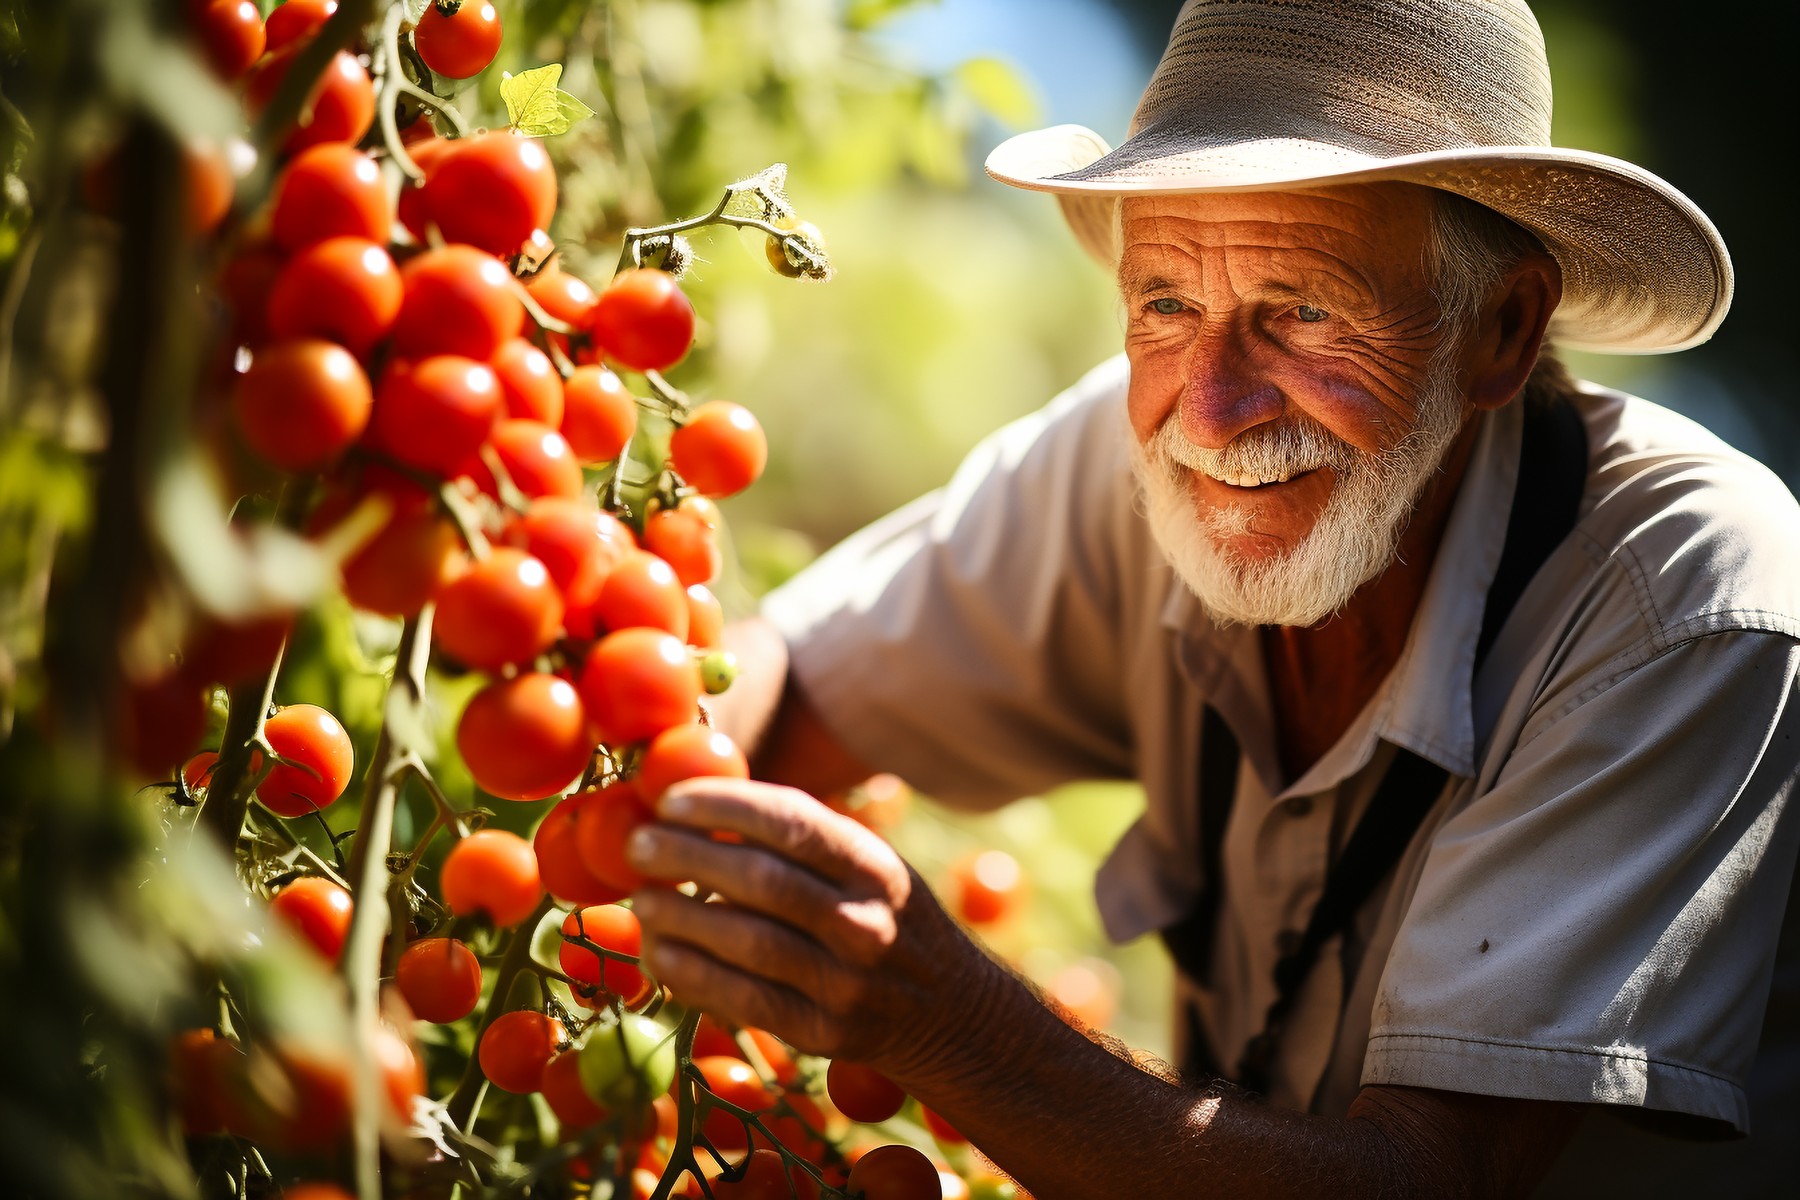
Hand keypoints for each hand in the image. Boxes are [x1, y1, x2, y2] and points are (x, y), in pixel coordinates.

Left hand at [625, 777, 989, 1078]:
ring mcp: (845, 984)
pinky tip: (659, 953)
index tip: (670, 800)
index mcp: (875, 867)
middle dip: (687, 857)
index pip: (794, 823)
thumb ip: (803, 841)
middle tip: (638, 845)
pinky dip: (692, 974)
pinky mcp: (821, 1033)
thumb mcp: (869, 866)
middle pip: (761, 882)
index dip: (725, 807)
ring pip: (746, 943)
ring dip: (680, 918)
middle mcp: (865, 923)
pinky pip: (743, 1000)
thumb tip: (697, 807)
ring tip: (641, 899)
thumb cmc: (884, 917)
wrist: (948, 1013)